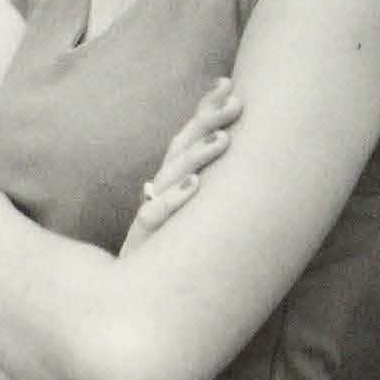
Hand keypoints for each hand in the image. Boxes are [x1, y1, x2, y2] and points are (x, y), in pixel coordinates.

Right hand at [119, 77, 241, 258]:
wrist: (136, 295)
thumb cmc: (172, 252)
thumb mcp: (193, 215)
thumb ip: (208, 185)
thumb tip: (242, 157)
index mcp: (170, 181)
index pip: (186, 136)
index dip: (204, 109)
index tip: (226, 84)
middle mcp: (159, 191)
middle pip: (180, 148)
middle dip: (207, 121)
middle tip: (236, 102)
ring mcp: (150, 214)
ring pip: (171, 177)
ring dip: (197, 156)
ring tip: (224, 139)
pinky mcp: (144, 241)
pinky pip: (156, 216)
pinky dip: (174, 200)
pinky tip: (195, 187)